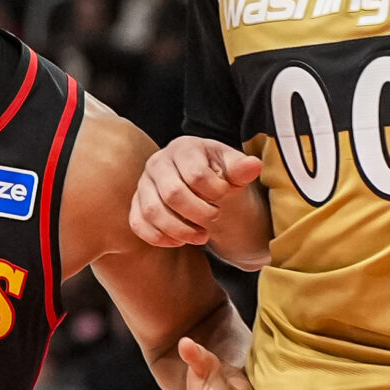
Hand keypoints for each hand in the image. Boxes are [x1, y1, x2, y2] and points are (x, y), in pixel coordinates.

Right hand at [129, 137, 262, 248]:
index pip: (196, 175)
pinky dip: (158, 237)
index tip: (226, 195)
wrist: (202, 183)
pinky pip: (138, 223)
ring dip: (180, 230)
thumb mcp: (234, 168)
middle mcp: (158, 162)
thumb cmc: (219, 173)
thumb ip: (242, 169)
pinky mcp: (136, 203)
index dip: (216, 192)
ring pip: (153, 211)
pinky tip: (179, 242)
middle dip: (199, 213)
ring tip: (202, 236)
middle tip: (215, 218)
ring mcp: (144, 183)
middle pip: (172, 194)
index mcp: (183, 147)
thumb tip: (253, 166)